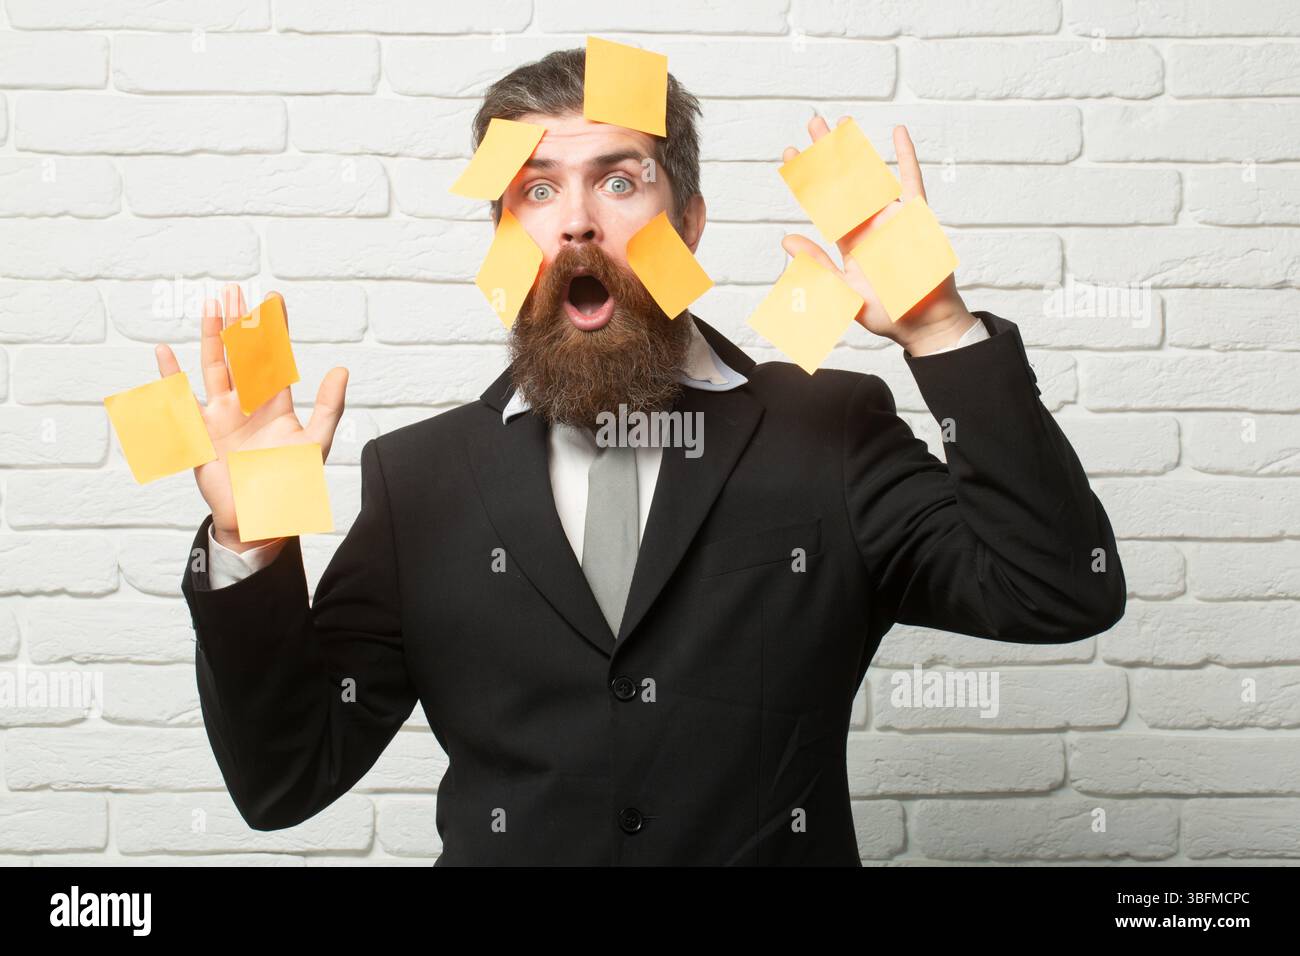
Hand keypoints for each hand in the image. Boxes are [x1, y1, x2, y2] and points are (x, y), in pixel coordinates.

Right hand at [154, 283, 348, 552]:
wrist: (261, 519)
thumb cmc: (291, 485)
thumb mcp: (315, 443)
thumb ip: (329, 407)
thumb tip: (341, 369)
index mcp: (277, 404)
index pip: (274, 357)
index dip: (273, 328)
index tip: (273, 298)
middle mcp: (248, 404)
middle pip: (241, 355)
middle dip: (238, 323)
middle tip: (234, 290)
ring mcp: (222, 416)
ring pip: (215, 367)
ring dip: (211, 338)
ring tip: (210, 307)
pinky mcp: (200, 433)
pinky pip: (182, 400)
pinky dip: (171, 378)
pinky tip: (164, 353)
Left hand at [780, 118, 977, 355]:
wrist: (922, 323)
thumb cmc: (886, 312)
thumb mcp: (843, 292)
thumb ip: (817, 265)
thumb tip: (786, 239)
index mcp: (848, 240)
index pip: (821, 202)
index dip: (806, 178)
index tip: (790, 153)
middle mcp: (868, 223)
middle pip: (843, 180)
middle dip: (827, 152)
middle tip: (812, 122)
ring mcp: (893, 218)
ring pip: (872, 174)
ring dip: (858, 149)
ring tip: (843, 122)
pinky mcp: (917, 218)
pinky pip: (911, 181)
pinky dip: (905, 157)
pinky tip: (897, 133)